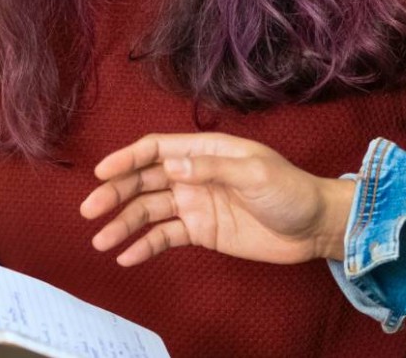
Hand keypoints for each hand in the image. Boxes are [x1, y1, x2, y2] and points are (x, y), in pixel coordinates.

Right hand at [81, 133, 356, 266]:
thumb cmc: (291, 190)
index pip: (156, 150)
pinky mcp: (201, 231)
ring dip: (123, 223)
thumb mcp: (255, 173)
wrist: (316, 226)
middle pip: (144, 181)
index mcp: (205, 152)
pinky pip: (165, 236)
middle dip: (115, 194)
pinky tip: (126, 255)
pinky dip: (144, 246)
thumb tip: (172, 166)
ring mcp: (195, 203)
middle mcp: (194, 174)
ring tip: (101, 240)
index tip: (101, 173)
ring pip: (149, 211)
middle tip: (90, 211)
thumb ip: (211, 169)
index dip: (126, 159)